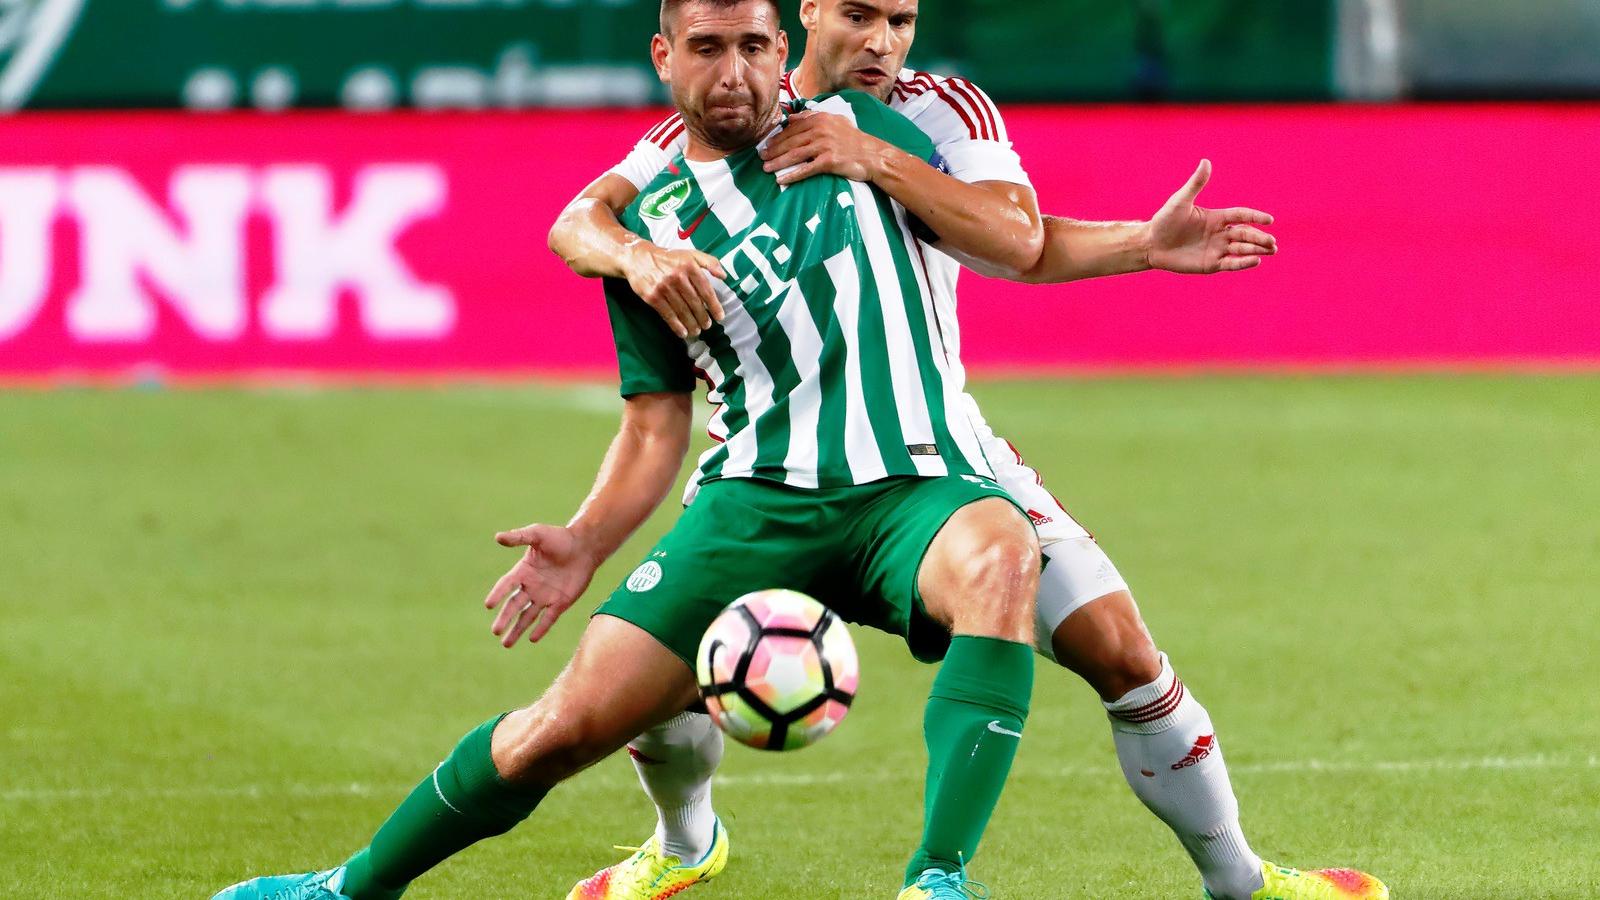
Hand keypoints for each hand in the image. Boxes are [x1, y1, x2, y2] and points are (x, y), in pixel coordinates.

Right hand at [483, 524, 600, 646]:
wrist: (585, 546)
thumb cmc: (560, 537)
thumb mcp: (537, 534)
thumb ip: (519, 537)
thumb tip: (497, 537)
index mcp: (523, 571)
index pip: (506, 585)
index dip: (497, 594)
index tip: (489, 605)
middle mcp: (531, 586)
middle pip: (514, 606)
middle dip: (505, 619)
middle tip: (495, 631)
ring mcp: (545, 596)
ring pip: (527, 617)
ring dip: (517, 630)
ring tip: (506, 644)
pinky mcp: (560, 603)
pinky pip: (548, 619)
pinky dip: (541, 629)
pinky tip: (532, 639)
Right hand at [622, 241, 725, 338]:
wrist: (638, 258)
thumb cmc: (668, 258)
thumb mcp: (690, 254)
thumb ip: (709, 262)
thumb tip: (724, 276)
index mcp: (689, 266)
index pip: (706, 289)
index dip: (714, 305)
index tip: (720, 316)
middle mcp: (677, 276)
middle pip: (694, 302)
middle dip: (703, 317)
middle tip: (707, 325)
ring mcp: (664, 287)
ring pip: (682, 310)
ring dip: (691, 323)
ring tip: (697, 331)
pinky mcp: (652, 296)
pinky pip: (667, 314)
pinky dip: (676, 325)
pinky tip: (682, 332)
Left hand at [760, 111, 891, 185]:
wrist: (872, 155)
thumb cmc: (853, 139)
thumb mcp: (835, 120)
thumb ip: (813, 116)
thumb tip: (791, 117)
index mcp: (820, 119)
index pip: (793, 128)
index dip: (778, 137)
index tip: (767, 145)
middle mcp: (820, 130)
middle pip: (791, 141)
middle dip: (774, 150)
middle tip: (761, 157)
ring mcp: (824, 145)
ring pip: (795, 154)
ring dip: (778, 162)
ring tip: (766, 168)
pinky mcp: (829, 161)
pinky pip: (806, 169)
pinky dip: (792, 175)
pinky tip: (781, 180)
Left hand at [1146, 160, 1277, 274]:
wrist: (1151, 244)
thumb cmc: (1165, 220)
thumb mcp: (1180, 201)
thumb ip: (1195, 184)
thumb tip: (1205, 161)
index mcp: (1216, 217)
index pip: (1241, 216)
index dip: (1255, 217)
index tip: (1270, 220)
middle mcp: (1220, 233)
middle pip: (1245, 234)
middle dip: (1260, 238)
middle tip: (1273, 242)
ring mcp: (1217, 249)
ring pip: (1242, 249)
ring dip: (1257, 250)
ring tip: (1272, 250)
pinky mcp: (1211, 264)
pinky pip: (1230, 264)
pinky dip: (1243, 263)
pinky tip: (1255, 261)